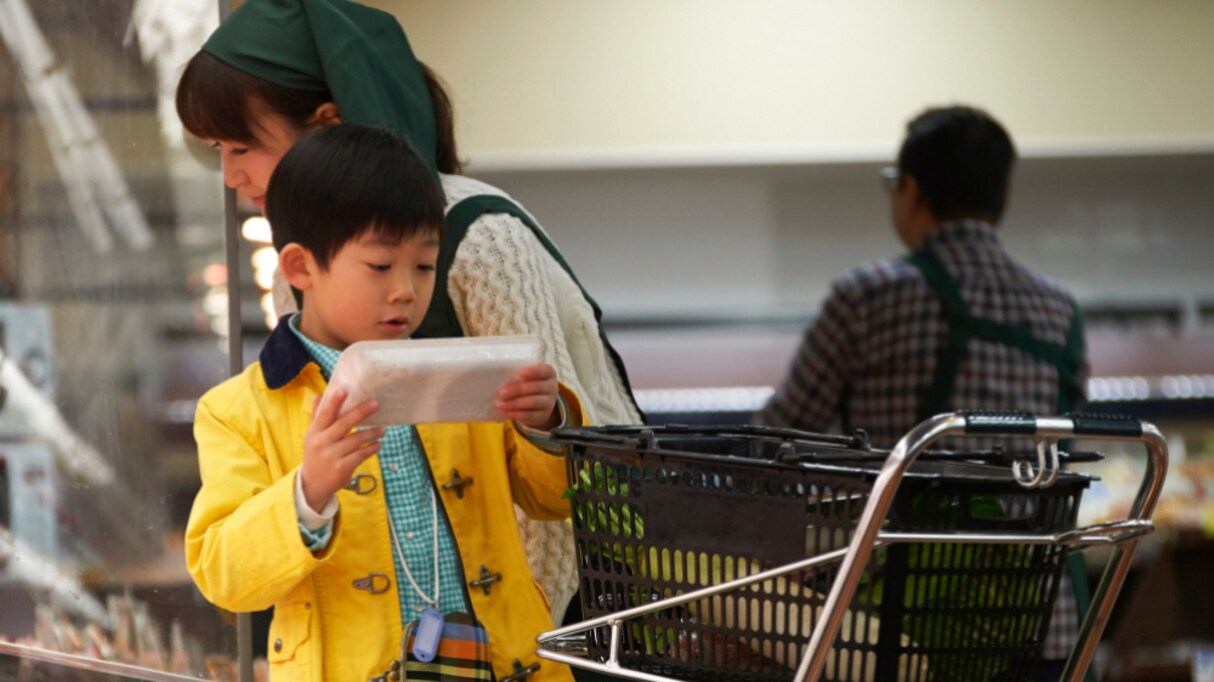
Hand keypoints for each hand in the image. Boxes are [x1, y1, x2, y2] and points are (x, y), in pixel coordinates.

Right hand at [300, 389, 382, 511]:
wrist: (313, 485)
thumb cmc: (315, 455)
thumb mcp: (312, 437)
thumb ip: (316, 417)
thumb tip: (318, 396)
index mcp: (314, 432)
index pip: (325, 414)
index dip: (334, 401)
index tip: (344, 389)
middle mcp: (321, 442)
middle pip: (344, 423)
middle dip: (361, 412)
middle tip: (376, 403)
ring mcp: (332, 456)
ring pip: (357, 439)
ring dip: (372, 432)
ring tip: (382, 430)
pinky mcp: (342, 467)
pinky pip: (361, 454)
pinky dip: (372, 448)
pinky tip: (378, 444)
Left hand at [496, 363, 559, 429]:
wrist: (540, 402)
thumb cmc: (529, 383)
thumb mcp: (528, 376)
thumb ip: (518, 373)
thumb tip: (498, 374)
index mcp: (549, 373)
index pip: (545, 371)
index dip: (534, 371)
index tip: (520, 372)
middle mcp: (552, 388)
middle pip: (536, 387)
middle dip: (518, 389)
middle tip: (501, 392)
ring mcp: (549, 403)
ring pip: (533, 402)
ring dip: (514, 403)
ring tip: (500, 404)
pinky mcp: (543, 416)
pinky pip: (529, 415)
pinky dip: (515, 414)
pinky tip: (503, 411)